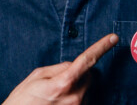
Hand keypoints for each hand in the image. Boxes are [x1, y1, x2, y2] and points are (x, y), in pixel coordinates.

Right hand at [2, 33, 118, 103]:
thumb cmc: (23, 100)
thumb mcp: (37, 76)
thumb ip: (59, 68)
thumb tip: (73, 65)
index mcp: (63, 83)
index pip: (87, 60)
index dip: (101, 47)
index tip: (113, 38)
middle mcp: (75, 98)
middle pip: (89, 76)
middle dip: (79, 73)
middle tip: (58, 80)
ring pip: (86, 90)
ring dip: (76, 88)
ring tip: (54, 97)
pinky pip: (82, 102)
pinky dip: (74, 99)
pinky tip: (58, 103)